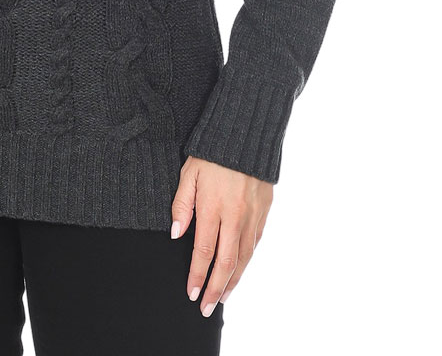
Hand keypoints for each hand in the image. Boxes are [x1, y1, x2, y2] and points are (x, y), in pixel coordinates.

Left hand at [170, 155, 271, 315]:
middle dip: (214, 289)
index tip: (190, 293)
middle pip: (226, 263)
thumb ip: (181, 205)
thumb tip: (176, 235)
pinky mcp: (264, 211)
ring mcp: (252, 215)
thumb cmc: (210, 153)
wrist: (245, 134)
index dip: (196, 275)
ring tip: (221, 297)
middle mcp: (235, 216)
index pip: (204, 252)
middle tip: (205, 308)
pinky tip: (239, 271)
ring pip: (243, 258)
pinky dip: (246, 262)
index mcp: (212, 207)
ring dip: (232, 282)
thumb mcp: (187, 173)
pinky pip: (254, 244)